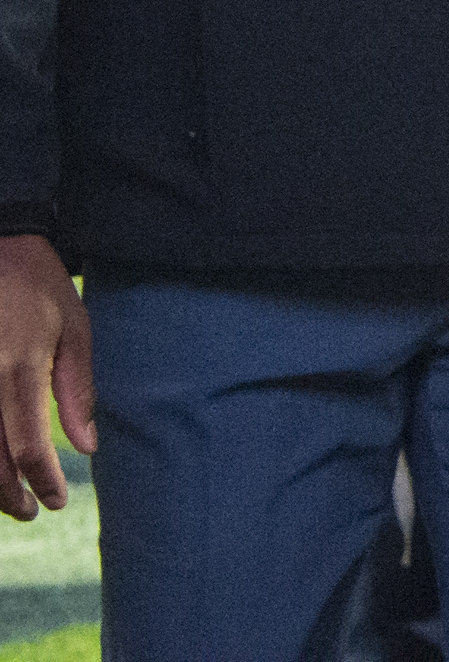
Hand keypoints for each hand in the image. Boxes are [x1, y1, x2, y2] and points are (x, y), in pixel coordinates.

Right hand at [0, 235, 91, 522]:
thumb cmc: (39, 287)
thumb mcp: (75, 328)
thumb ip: (78, 389)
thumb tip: (88, 446)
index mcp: (18, 368)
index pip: (26, 445)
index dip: (41, 480)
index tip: (57, 501)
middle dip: (7, 494)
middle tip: (30, 513)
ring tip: (7, 501)